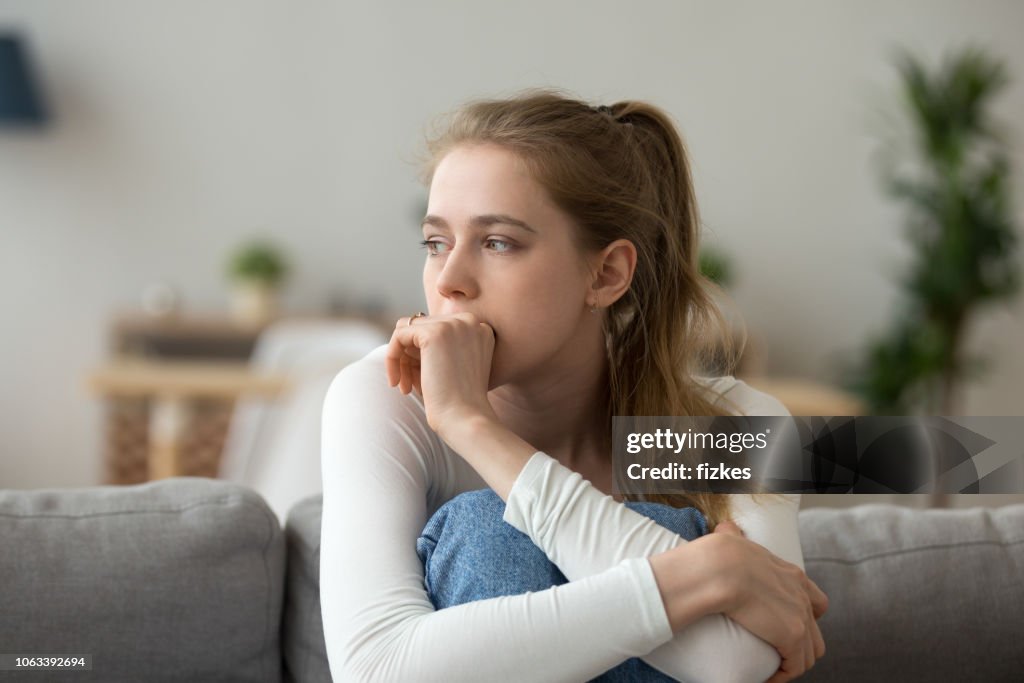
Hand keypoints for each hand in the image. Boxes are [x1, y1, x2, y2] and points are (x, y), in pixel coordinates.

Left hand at [385, 312, 497, 438]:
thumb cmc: (460, 403)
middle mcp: (470, 320)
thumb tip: (405, 332)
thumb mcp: (457, 367)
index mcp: (479, 328)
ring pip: (408, 330)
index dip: (424, 355)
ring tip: (404, 388)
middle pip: (422, 328)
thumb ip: (442, 347)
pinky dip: (392, 357)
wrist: (466, 419)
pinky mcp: (433, 333)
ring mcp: (453, 325)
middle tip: (409, 386)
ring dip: (402, 359)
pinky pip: (399, 334)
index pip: (438, 328)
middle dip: (411, 357)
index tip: (420, 380)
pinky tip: (397, 383)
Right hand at [711, 520, 827, 682]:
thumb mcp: (734, 540)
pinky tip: (766, 678)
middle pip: (816, 633)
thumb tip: (725, 530)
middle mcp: (802, 595)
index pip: (815, 602)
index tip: (782, 626)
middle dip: (799, 648)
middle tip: (775, 654)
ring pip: (809, 654)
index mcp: (792, 574)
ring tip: (770, 671)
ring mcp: (800, 616)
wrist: (720, 568)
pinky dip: (782, 676)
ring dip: (791, 665)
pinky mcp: (792, 635)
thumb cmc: (720, 554)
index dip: (804, 617)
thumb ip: (734, 536)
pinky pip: (795, 667)